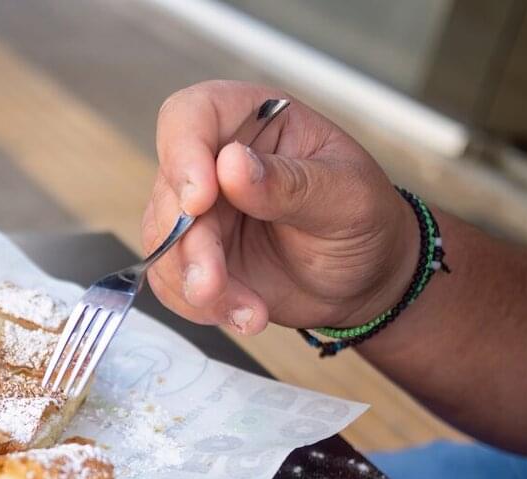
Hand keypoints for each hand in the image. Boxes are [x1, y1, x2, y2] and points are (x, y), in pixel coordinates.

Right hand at [142, 80, 418, 333]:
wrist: (365, 280)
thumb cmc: (364, 221)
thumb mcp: (348, 196)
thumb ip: (292, 182)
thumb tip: (231, 165)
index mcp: (252, 121)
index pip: (189, 115)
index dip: (182, 152)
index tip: (200, 199)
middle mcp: (214, 162)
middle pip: (168, 191)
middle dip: (188, 245)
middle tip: (214, 283)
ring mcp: (200, 213)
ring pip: (162, 243)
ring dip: (195, 283)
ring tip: (249, 312)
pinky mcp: (194, 258)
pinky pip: (170, 281)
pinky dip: (202, 307)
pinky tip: (247, 315)